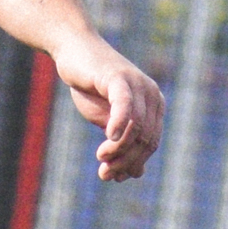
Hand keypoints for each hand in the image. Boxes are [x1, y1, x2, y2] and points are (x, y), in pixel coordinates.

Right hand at [53, 37, 164, 181]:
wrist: (73, 51)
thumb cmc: (90, 86)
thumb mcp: (108, 119)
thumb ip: (124, 142)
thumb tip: (135, 174)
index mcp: (154, 105)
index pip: (151, 143)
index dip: (133, 163)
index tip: (112, 176)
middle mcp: (151, 94)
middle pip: (145, 139)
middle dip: (126, 161)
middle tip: (105, 173)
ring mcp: (137, 84)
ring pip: (136, 127)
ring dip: (119, 149)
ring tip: (101, 158)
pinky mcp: (118, 77)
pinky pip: (124, 104)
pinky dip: (120, 123)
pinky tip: (109, 138)